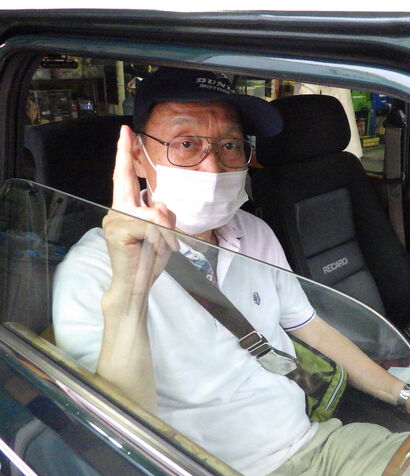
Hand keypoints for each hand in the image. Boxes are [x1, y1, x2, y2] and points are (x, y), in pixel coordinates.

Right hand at [103, 125, 177, 296]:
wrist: (136, 284)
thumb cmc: (148, 258)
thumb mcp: (162, 232)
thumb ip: (161, 214)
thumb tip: (158, 204)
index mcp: (127, 208)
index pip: (125, 178)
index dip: (125, 155)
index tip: (126, 133)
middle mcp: (116, 210)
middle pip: (125, 180)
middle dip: (124, 153)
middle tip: (126, 130)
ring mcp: (114, 220)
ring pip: (152, 212)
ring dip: (167, 230)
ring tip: (168, 246)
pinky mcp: (118, 231)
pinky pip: (150, 225)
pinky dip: (163, 236)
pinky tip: (163, 247)